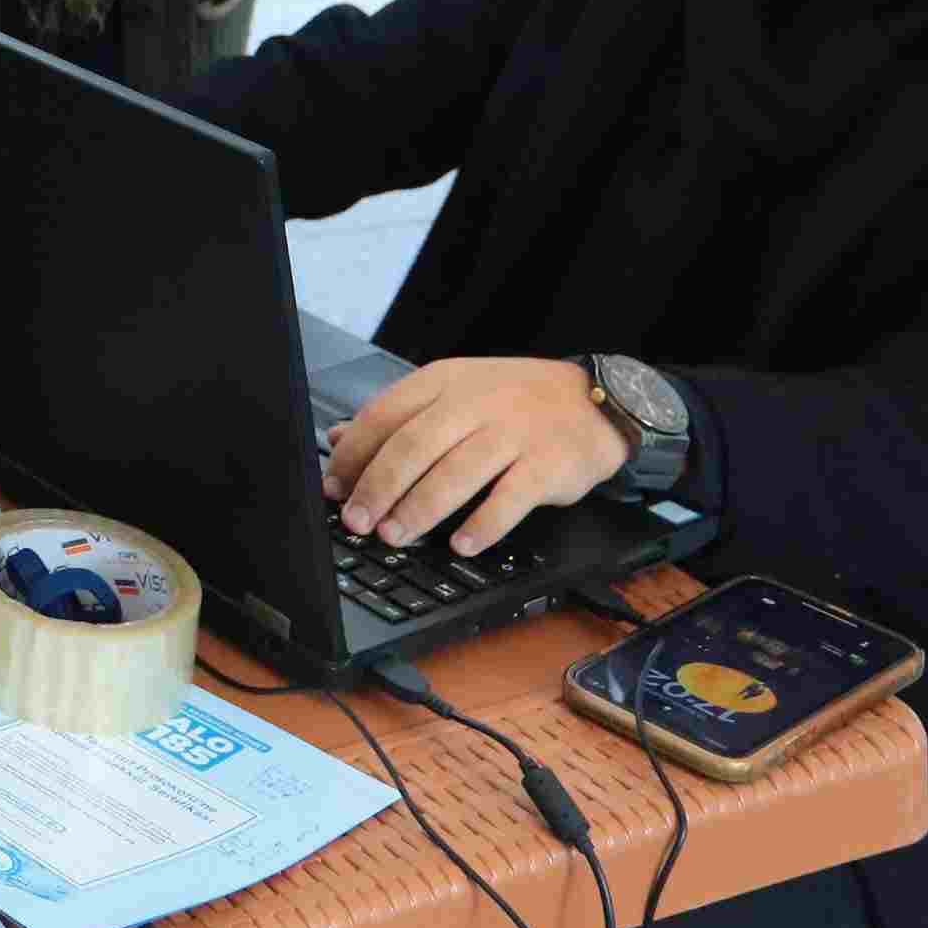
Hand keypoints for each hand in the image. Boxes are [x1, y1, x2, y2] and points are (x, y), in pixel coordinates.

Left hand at [324, 357, 635, 558]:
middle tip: (357, 522)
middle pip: (414, 446)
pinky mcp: (548, 464)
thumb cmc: (515, 401)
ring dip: (420, 509)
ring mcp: (514, 432)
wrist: (595, 400)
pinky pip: (510, 498)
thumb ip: (398, 416)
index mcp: (443, 382)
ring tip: (395, 536)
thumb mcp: (453, 393)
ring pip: (456, 473)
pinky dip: (483, 524)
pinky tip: (460, 545)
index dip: (354, 456)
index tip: (332, 489)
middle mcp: (476, 403)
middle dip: (378, 488)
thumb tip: (337, 438)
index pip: (384, 416)